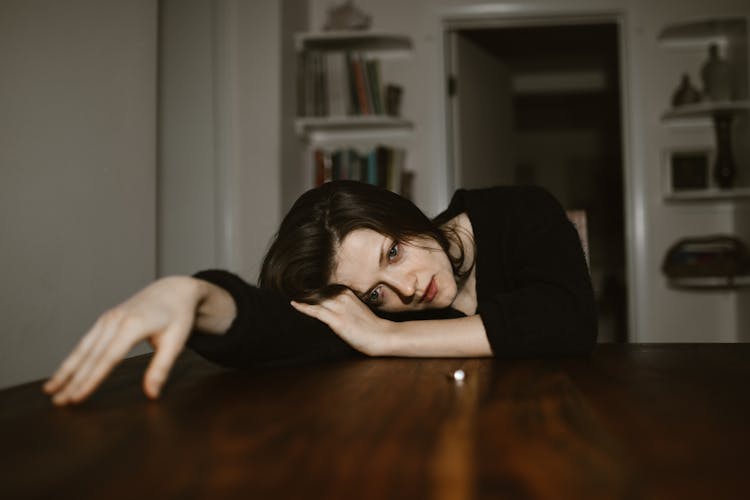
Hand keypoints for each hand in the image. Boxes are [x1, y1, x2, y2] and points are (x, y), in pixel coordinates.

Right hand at [43, 276, 203, 404]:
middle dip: (72, 380)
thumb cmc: (178, 316)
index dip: (92, 380)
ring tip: (51, 390)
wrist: (174, 290)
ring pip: (83, 348)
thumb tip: (152, 394)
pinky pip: (86, 341)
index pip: (108, 358)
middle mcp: (115, 320)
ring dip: (66, 370)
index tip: (77, 397)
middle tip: (58, 402)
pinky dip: (73, 357)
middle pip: (90, 355)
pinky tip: (64, 371)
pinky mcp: (106, 319)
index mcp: (133, 325)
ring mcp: (108, 318)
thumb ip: (162, 368)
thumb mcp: (176, 342)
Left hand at [291, 290, 391, 355]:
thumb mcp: (356, 308)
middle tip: (289, 286)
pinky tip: (294, 303)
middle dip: (304, 290)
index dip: (311, 286)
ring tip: (289, 293)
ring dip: (302, 297)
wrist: (381, 336)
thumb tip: (328, 304)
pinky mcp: (337, 320)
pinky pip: (316, 311)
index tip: (299, 283)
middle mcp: (342, 297)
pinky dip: (304, 307)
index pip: (324, 286)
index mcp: (347, 292)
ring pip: (315, 299)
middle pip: (317, 291)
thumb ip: (343, 303)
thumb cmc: (370, 325)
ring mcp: (339, 308)